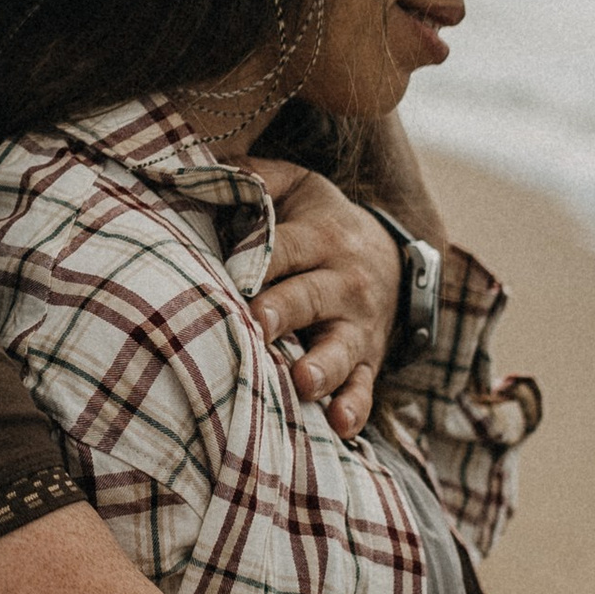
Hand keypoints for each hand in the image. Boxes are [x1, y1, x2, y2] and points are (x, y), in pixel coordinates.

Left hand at [246, 163, 398, 440]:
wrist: (390, 255)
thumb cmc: (322, 221)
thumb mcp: (299, 185)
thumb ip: (256, 175)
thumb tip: (204, 166)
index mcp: (321, 238)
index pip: (282, 248)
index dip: (256, 261)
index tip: (227, 275)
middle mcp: (344, 283)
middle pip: (309, 297)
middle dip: (283, 312)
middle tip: (256, 325)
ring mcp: (358, 327)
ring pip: (340, 349)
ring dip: (321, 366)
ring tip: (302, 381)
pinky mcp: (368, 361)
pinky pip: (365, 388)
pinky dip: (355, 408)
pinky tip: (340, 427)